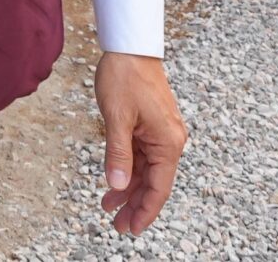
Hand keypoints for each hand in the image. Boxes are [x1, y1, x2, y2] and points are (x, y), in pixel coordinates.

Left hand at [96, 51, 184, 235]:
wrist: (130, 48)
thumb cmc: (124, 78)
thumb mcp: (116, 118)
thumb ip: (117, 153)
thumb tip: (115, 184)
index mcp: (167, 143)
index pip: (158, 187)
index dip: (145, 210)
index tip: (132, 229)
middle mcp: (170, 142)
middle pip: (153, 183)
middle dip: (135, 205)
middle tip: (116, 225)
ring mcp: (160, 134)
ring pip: (145, 171)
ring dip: (128, 189)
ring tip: (108, 207)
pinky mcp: (150, 127)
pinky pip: (140, 156)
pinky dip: (127, 170)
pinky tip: (112, 182)